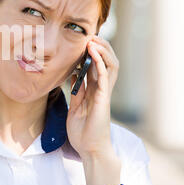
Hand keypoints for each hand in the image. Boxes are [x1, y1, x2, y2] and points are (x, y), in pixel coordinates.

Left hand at [66, 35, 119, 159]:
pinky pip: (104, 76)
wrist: (90, 149)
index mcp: (95, 90)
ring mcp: (104, 92)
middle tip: (89, 35)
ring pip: (110, 65)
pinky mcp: (103, 98)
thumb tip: (74, 74)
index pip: (96, 65)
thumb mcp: (75, 106)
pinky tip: (93, 51)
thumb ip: (77, 90)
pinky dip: (99, 62)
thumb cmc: (83, 131)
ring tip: (93, 39)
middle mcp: (102, 89)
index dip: (92, 51)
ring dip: (102, 50)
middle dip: (100, 46)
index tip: (82, 40)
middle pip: (107, 61)